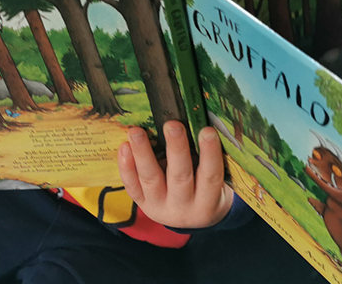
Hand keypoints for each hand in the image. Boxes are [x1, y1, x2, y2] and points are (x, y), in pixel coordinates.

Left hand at [118, 121, 233, 228]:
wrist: (191, 218)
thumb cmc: (206, 188)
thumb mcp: (217, 179)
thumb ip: (209, 159)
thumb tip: (200, 123)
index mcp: (207, 201)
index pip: (210, 176)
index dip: (210, 154)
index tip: (207, 130)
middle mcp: (183, 207)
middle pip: (180, 177)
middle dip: (176, 149)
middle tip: (173, 125)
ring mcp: (160, 207)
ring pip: (151, 180)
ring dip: (143, 153)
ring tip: (136, 131)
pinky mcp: (142, 204)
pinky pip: (132, 187)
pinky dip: (126, 167)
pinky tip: (124, 147)